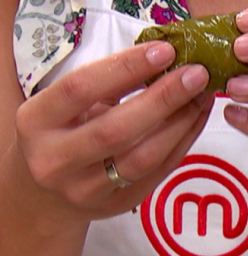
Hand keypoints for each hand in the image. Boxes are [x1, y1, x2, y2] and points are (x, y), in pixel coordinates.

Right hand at [14, 42, 213, 221]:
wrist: (46, 194)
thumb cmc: (60, 135)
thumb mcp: (68, 105)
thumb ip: (107, 84)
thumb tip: (164, 58)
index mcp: (36, 122)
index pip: (81, 88)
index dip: (126, 68)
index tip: (165, 50)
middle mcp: (56, 160)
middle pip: (117, 129)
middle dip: (163, 99)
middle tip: (197, 73)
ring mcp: (88, 190)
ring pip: (143, 157)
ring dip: (180, 123)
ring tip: (202, 96)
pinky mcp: (119, 204)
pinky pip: (159, 172)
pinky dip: (183, 142)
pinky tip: (197, 118)